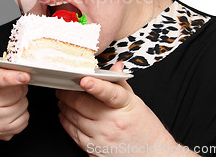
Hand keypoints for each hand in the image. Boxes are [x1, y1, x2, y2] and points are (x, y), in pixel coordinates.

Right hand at [0, 42, 30, 140]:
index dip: (11, 77)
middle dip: (17, 84)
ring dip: (20, 98)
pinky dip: (21, 112)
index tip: (24, 76)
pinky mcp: (0, 132)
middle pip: (15, 91)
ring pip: (22, 104)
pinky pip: (24, 119)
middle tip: (6, 83)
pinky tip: (9, 108)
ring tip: (6, 96)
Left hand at [57, 62, 184, 156]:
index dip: (96, 86)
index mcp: (125, 106)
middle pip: (83, 105)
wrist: (153, 156)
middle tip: (62, 88)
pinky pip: (74, 134)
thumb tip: (115, 67)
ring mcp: (103, 138)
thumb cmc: (144, 128)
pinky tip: (65, 116)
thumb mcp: (136, 103)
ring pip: (75, 118)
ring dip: (65, 107)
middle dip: (68, 94)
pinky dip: (66, 123)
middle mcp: (113, 122)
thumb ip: (121, 84)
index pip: (110, 93)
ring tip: (62, 100)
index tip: (85, 80)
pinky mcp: (95, 150)